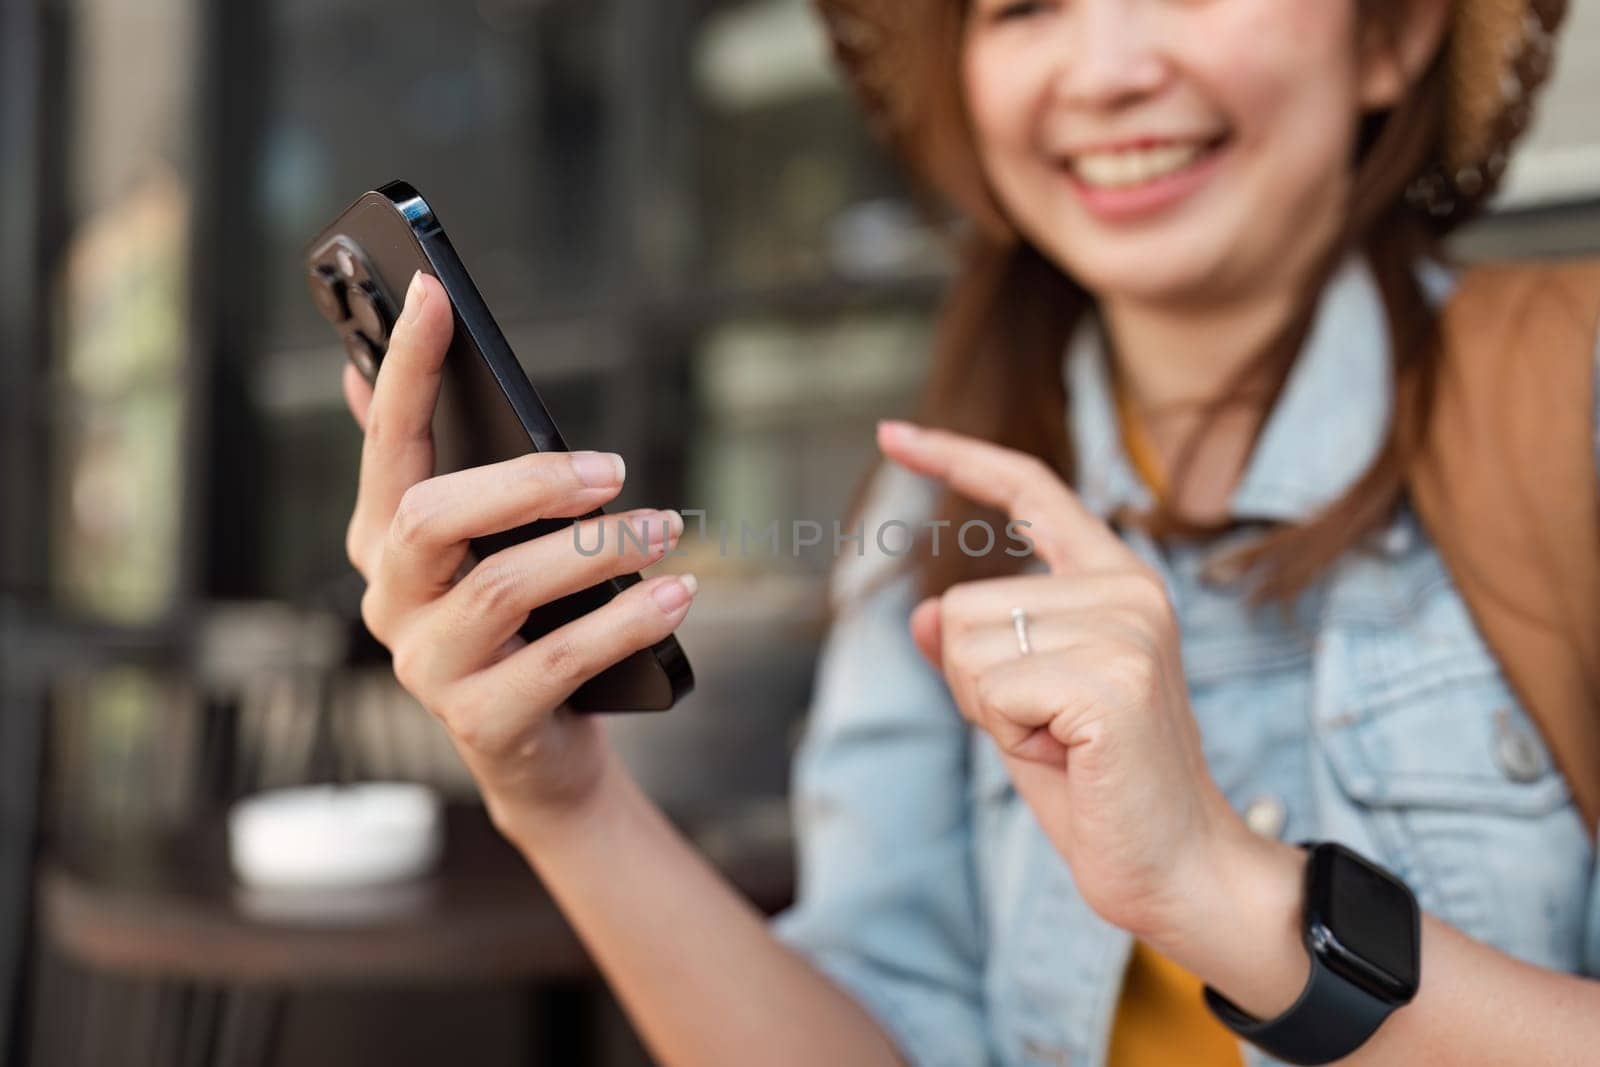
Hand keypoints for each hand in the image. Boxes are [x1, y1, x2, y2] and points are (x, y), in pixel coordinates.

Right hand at [342, 271, 698, 830]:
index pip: (388, 443)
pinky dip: (626, 621)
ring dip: (598, 550)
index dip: (410, 369)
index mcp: (384, 542)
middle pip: (434, 517)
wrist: (542, 752)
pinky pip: (557, 662)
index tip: (434, 291)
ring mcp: (428, 667)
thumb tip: (363, 373)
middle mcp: (390, 600)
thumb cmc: (522, 626)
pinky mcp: (481, 723)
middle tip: (614, 468)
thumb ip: (450, 469)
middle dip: (530, 481)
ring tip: (668, 528)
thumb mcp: (488, 545)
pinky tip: (678, 593)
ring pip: (502, 588)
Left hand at [878, 419, 1256, 944]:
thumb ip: (976, 650)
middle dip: (977, 684)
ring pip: (966, 647)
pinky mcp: (1113, 677)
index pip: (1031, 491)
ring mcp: (1126, 627)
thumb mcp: (1018, 705)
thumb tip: (921, 612)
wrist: (1173, 869)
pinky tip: (1070, 758)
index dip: (957, 458)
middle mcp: (1129, 588)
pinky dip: (1008, 736)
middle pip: (962, 604)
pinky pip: (989, 690)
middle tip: (1050, 730)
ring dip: (992, 713)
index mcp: (1116, 581)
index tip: (892, 431)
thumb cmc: (1098, 788)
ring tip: (1064, 744)